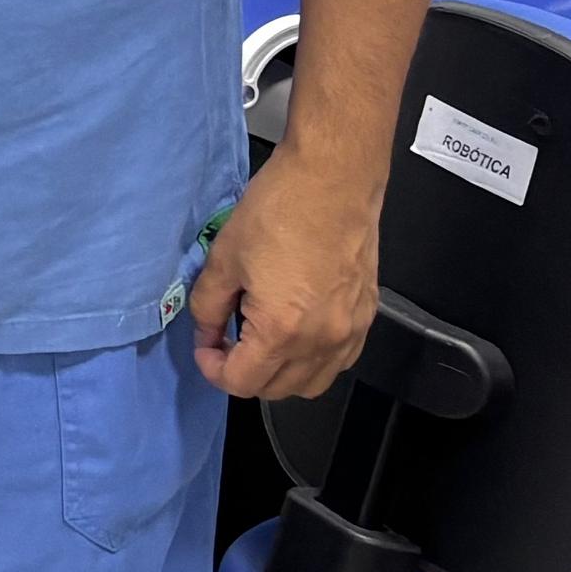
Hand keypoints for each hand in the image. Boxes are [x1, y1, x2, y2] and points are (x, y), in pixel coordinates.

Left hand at [190, 149, 379, 398]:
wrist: (333, 181)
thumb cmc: (278, 211)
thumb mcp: (224, 258)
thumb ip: (207, 305)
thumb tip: (205, 332)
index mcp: (283, 330)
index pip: (242, 382)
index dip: (213, 369)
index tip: (204, 346)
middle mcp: (322, 342)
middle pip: (275, 390)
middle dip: (243, 373)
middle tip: (225, 339)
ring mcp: (350, 332)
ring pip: (311, 383)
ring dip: (279, 373)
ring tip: (258, 337)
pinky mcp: (366, 318)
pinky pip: (338, 362)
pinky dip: (312, 360)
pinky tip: (294, 331)